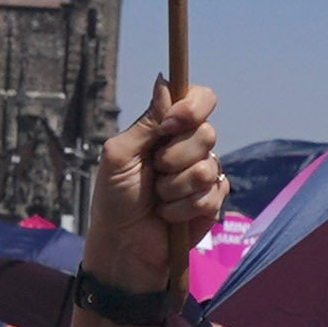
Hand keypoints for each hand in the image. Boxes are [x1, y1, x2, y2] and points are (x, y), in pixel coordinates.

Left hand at [87, 81, 226, 290]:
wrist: (123, 245)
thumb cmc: (114, 199)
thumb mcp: (120, 155)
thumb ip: (146, 122)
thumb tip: (165, 81)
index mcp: (166, 128)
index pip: (199, 97)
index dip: (192, 107)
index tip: (171, 126)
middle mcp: (189, 145)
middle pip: (207, 132)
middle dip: (175, 157)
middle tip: (154, 171)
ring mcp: (203, 172)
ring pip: (208, 166)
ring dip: (175, 187)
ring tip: (158, 198)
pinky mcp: (212, 200)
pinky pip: (212, 193)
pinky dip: (184, 207)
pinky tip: (169, 215)